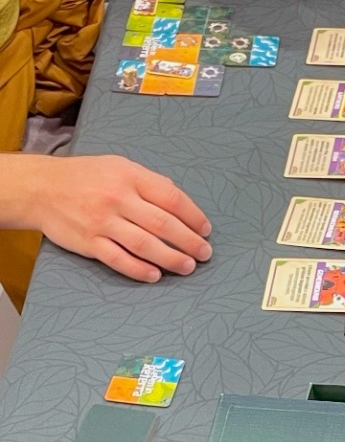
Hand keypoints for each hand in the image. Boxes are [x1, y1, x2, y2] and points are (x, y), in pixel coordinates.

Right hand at [13, 154, 212, 282]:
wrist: (41, 188)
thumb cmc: (85, 177)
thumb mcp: (119, 166)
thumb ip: (149, 182)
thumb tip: (178, 201)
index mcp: (130, 176)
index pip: (172, 198)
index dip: (194, 216)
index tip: (206, 230)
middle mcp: (118, 198)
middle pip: (163, 224)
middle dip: (189, 241)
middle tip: (205, 253)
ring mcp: (102, 222)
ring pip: (145, 244)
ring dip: (171, 258)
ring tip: (188, 266)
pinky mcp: (89, 242)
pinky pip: (119, 259)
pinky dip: (139, 269)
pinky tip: (155, 275)